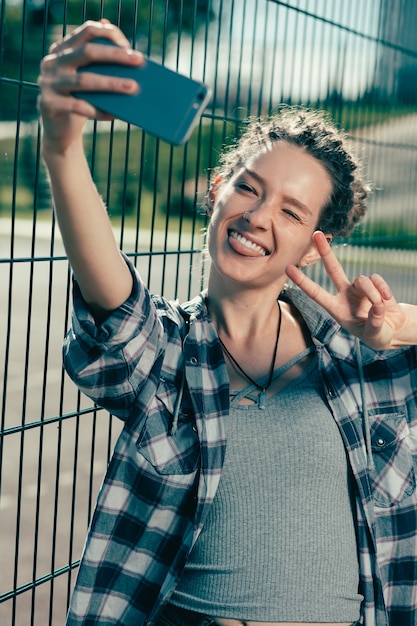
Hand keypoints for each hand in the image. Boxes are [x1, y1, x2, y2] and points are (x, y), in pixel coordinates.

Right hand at [38, 20, 143, 153]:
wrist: (60, 131)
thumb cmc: (80, 101)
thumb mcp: (88, 78)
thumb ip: (101, 62)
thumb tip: (126, 49)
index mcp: (62, 49)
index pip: (87, 31)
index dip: (109, 35)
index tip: (129, 47)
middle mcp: (52, 62)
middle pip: (87, 51)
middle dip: (115, 55)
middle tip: (139, 61)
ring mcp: (48, 82)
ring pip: (84, 80)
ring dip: (111, 83)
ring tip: (133, 88)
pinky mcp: (48, 104)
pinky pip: (77, 106)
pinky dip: (98, 111)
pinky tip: (114, 115)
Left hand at [286, 231, 416, 349]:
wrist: (392, 329)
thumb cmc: (376, 335)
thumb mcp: (374, 335)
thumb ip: (374, 323)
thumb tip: (377, 305)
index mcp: (336, 309)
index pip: (316, 293)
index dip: (302, 281)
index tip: (288, 268)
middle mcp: (344, 294)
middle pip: (333, 269)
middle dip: (325, 251)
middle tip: (316, 234)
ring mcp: (359, 288)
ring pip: (362, 280)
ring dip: (372, 293)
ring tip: (380, 306)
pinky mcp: (374, 283)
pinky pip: (376, 280)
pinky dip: (383, 289)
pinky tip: (386, 300)